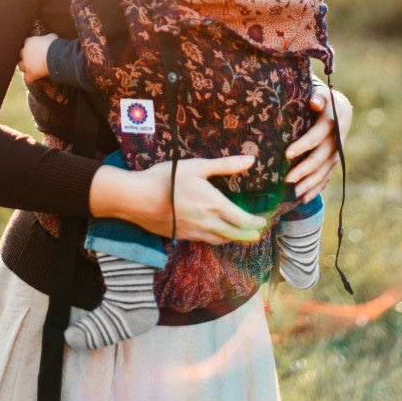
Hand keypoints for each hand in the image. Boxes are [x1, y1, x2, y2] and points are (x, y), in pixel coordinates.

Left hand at [18, 33, 57, 83]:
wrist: (55, 55)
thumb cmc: (54, 44)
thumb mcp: (51, 37)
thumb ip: (46, 38)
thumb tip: (48, 39)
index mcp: (30, 42)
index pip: (28, 43)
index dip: (32, 46)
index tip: (37, 48)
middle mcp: (25, 52)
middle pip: (22, 54)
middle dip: (27, 56)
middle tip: (35, 58)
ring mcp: (26, 63)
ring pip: (21, 66)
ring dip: (26, 67)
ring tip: (32, 68)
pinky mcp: (30, 73)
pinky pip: (27, 78)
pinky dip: (30, 78)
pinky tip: (34, 78)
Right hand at [91, 155, 267, 244]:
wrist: (137, 199)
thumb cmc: (167, 179)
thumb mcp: (197, 166)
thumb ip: (226, 165)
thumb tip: (250, 160)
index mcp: (215, 205)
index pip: (243, 220)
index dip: (256, 222)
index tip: (264, 220)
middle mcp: (208, 223)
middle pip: (236, 235)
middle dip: (250, 234)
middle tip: (258, 233)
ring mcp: (195, 232)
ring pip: (221, 240)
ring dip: (234, 238)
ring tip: (242, 234)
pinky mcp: (182, 236)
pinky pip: (206, 241)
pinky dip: (217, 239)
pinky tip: (216, 233)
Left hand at [284, 85, 352, 202]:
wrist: (340, 109)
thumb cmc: (323, 99)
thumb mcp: (323, 94)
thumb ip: (319, 97)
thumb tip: (314, 102)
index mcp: (334, 121)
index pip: (318, 135)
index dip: (304, 145)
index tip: (287, 154)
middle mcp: (339, 139)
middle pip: (321, 157)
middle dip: (304, 169)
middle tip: (287, 179)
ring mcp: (338, 153)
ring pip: (325, 171)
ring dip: (310, 183)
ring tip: (295, 193)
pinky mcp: (335, 161)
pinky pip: (327, 177)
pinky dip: (316, 188)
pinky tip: (304, 198)